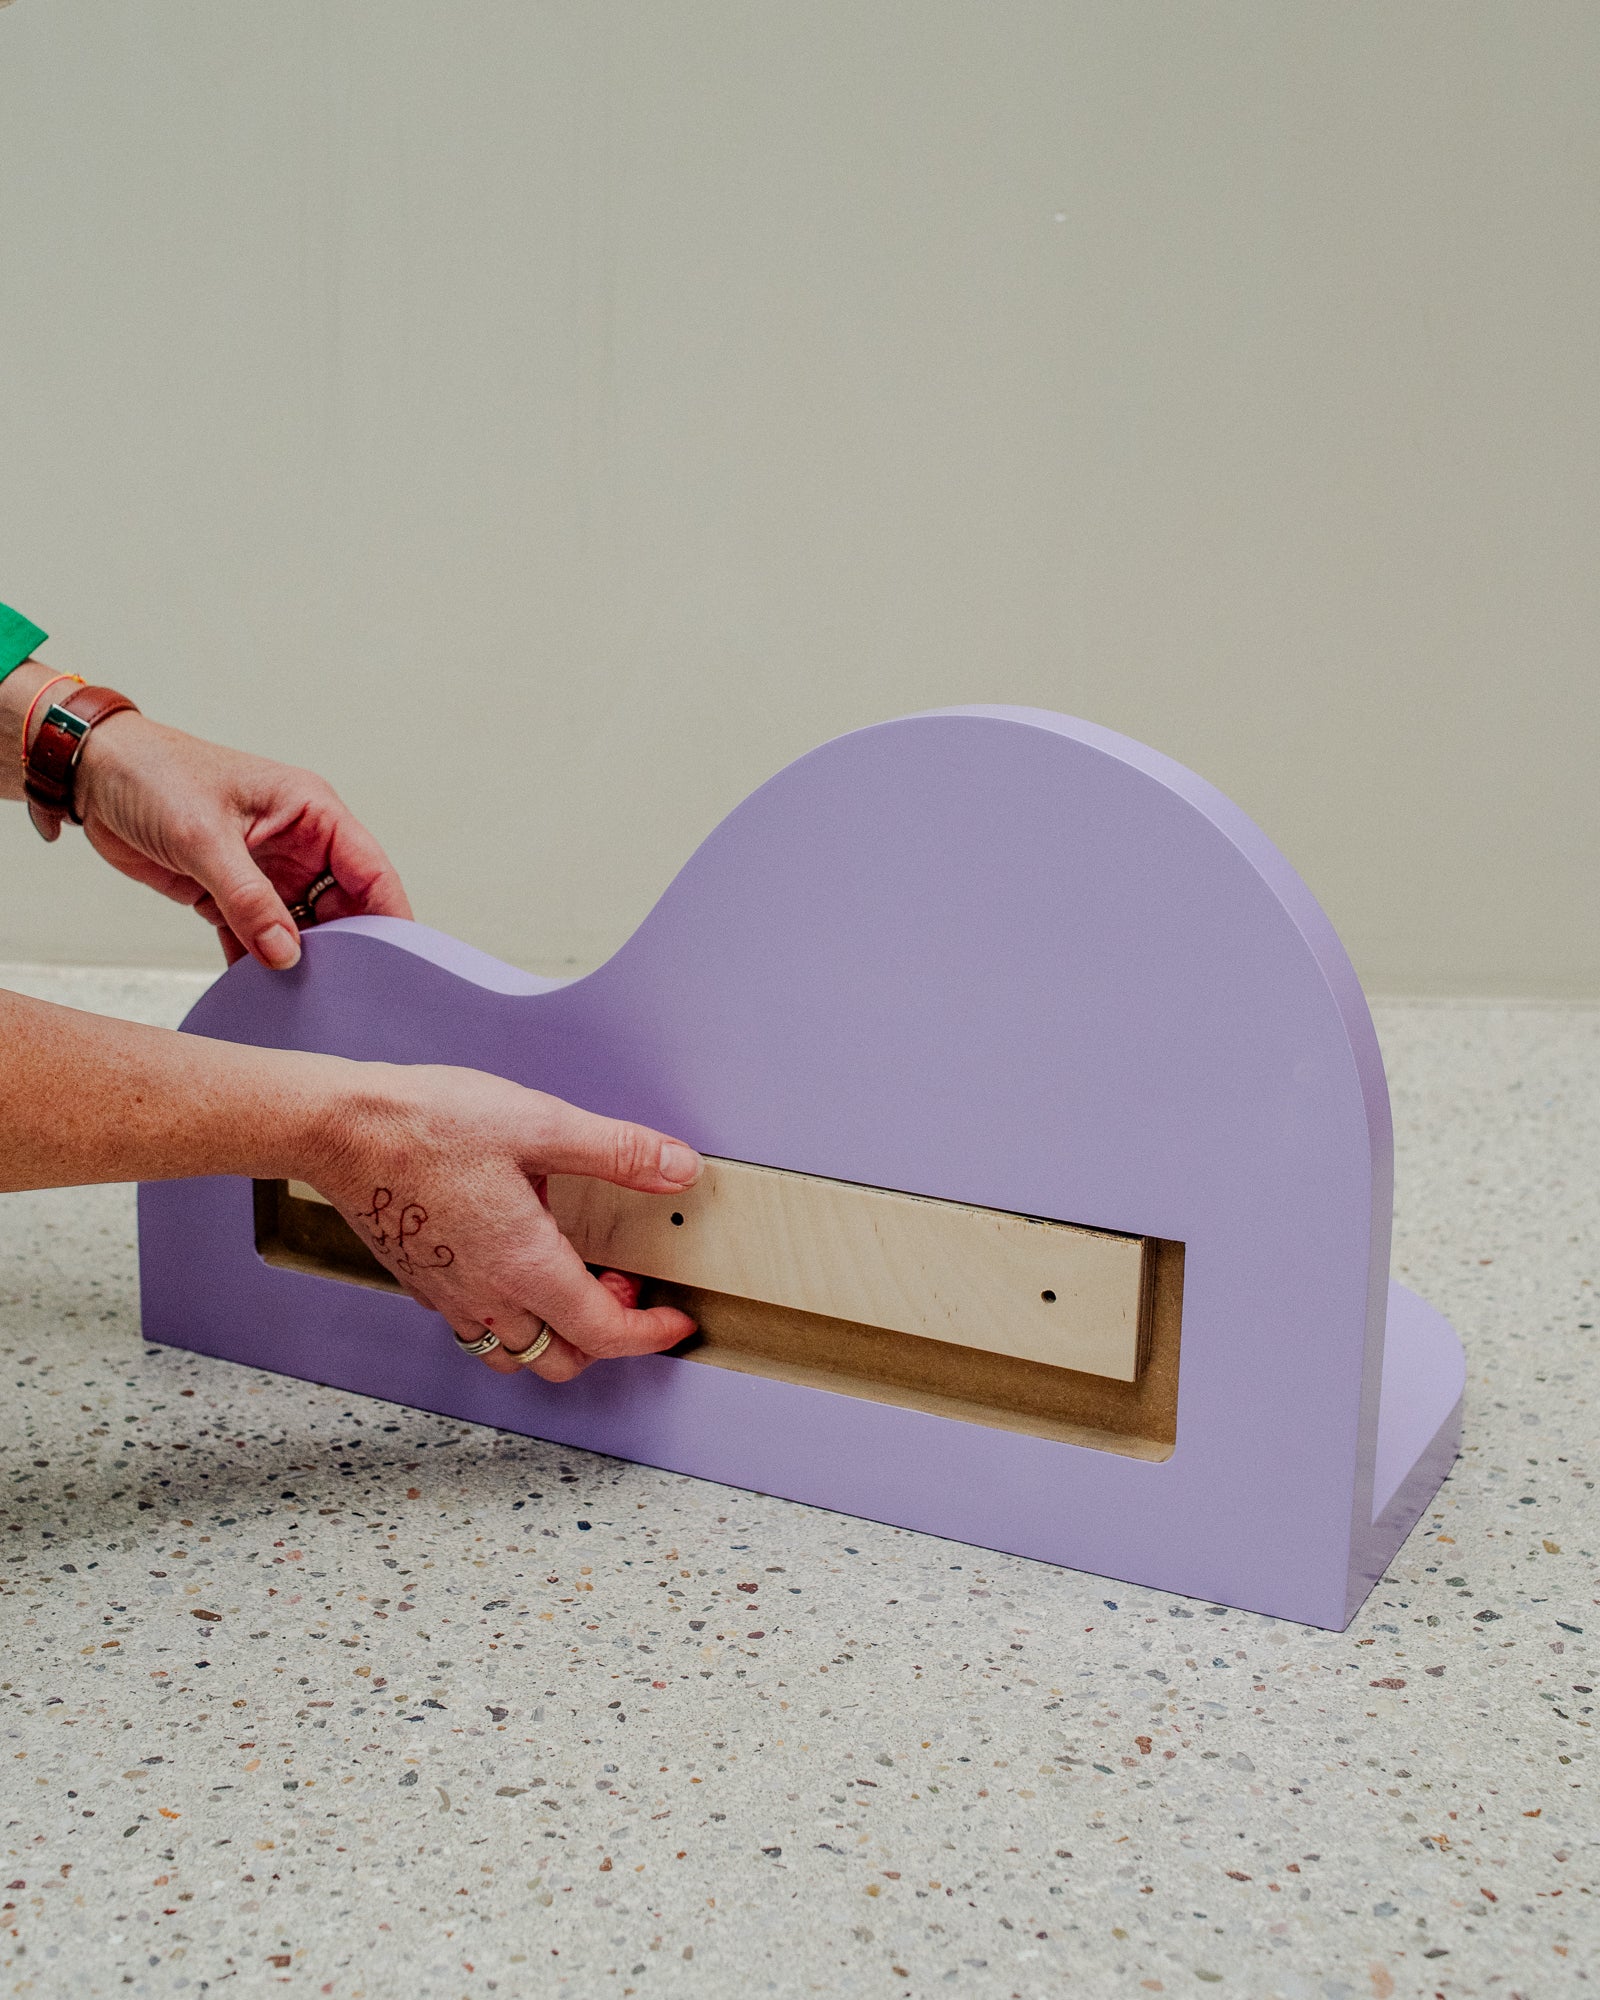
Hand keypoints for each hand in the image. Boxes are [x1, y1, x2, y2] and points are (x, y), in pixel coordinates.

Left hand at [75, 711, 410, 967]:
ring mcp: (268, 872)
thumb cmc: (154, 775)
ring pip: (303, 930)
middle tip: (345, 994)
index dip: (389, 917)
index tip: (397, 963)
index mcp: (311, 813)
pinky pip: (258, 939)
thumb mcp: (204, 837)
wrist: (92, 776)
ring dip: (300, 963)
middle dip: (346, 949)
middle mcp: (299, 844)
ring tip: (304, 1001)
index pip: (370, 870)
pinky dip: (258, 966)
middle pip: (344, 908)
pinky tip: (258, 994)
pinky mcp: (232, 895)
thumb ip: (248, 899)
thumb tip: (286, 954)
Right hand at [303, 1061, 701, 1379]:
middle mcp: (487, 1297)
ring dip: (555, 1333)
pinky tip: (516, 1261)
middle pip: (560, 1360)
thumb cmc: (428, 1125)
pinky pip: (476, 1325)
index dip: (650, 1334)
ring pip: (513, 1353)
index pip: (604, 1333)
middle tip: (620, 1284)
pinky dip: (512, 1313)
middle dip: (605, 1336)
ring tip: (571, 1276)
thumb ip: (619, 1152)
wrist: (340, 1128)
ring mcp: (449, 1297)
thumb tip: (678, 1167)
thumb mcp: (541, 1124)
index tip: (675, 1319)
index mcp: (526, 1266)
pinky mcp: (422, 1284)